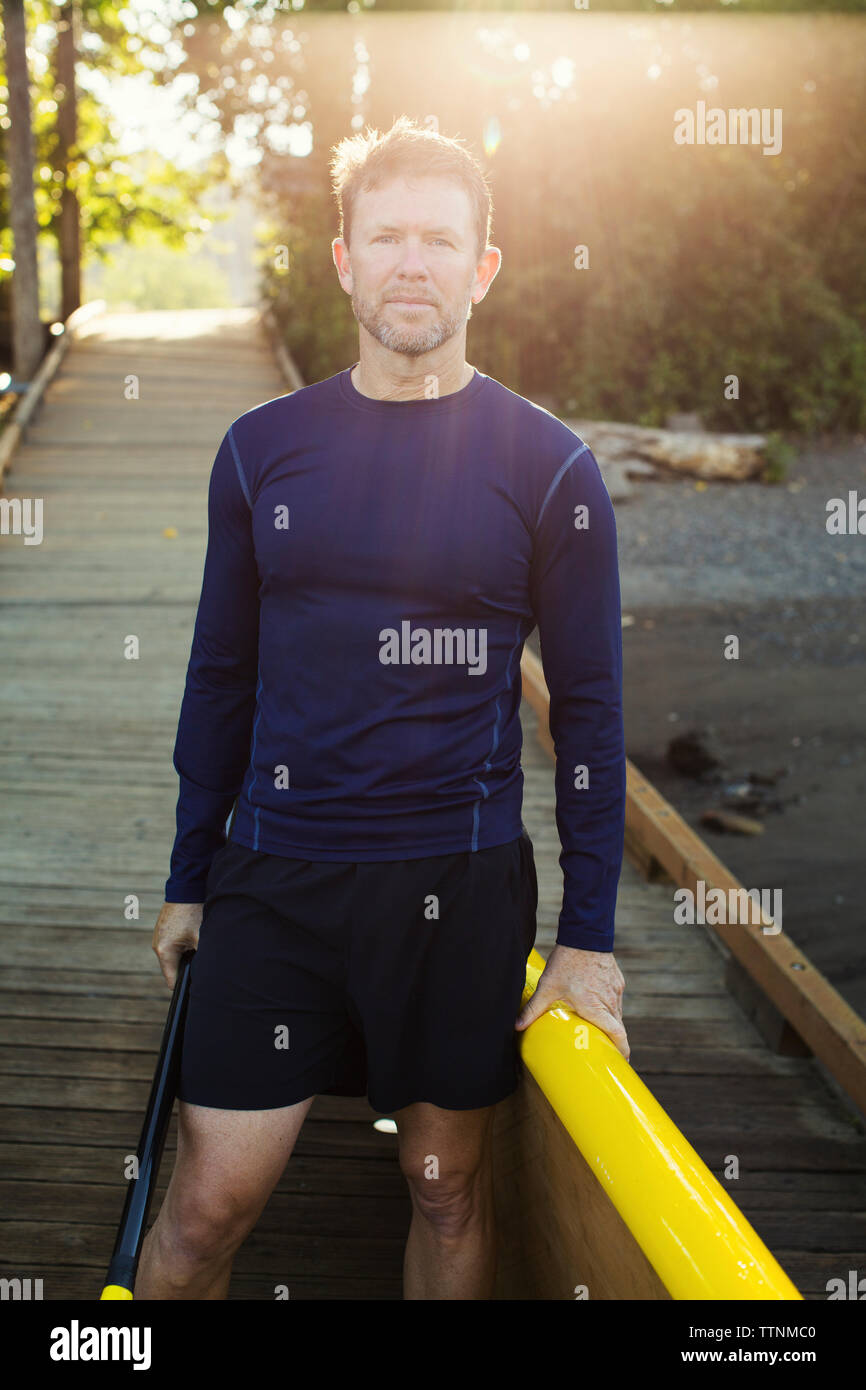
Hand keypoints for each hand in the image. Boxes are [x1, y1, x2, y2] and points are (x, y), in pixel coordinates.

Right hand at [152, 901, 203, 988]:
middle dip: (186, 969)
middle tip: (201, 967)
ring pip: (173, 957)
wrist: (186, 889)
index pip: (172, 980)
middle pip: (172, 969)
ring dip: (185, 957)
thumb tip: (207, 973)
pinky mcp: (162, 931)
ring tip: (197, 949)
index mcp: (164, 951)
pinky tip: (192, 939)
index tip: (196, 988)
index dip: (184, 986)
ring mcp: (158, 938)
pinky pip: (172, 947)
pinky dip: (182, 947)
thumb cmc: (193, 913)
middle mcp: (157, 946)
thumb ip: (201, 957)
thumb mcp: (200, 937)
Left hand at [514, 944, 629, 1061]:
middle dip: (615, 1042)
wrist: (584, 934)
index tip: (620, 1061)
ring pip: (618, 1014)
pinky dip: (611, 1007)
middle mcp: (609, 1001)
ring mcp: (615, 991)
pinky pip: (617, 1000)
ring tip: (600, 1031)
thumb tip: (517, 1026)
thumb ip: (534, 1009)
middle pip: (619, 1028)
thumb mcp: (548, 987)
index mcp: (595, 1008)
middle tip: (605, 1052)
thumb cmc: (566, 963)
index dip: (622, 1051)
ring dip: (612, 1024)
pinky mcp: (617, 981)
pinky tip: (598, 1006)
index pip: (617, 1035)